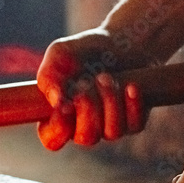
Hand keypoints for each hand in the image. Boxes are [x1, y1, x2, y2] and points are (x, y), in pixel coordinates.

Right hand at [35, 29, 150, 149]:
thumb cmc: (82, 51)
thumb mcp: (58, 55)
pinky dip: (132, 105)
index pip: (52, 140)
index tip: (65, 106)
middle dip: (88, 108)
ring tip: (104, 76)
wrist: (117, 42)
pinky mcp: (132, 122)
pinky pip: (134, 125)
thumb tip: (56, 101)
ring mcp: (108, 127)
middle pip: (86, 138)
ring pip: (112, 132)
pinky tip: (130, 86)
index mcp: (59, 118)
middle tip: (86, 81)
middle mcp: (83, 128)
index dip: (59, 128)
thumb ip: (49, 76)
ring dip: (109, 102)